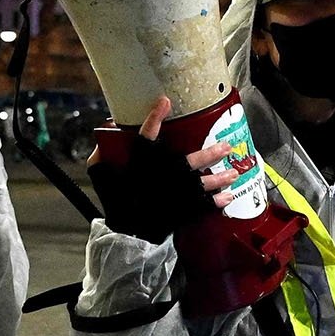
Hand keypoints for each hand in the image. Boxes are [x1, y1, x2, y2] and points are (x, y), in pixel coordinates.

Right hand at [87, 96, 236, 241]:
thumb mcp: (100, 173)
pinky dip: (215, 202)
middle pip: (186, 162)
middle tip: (226, 146)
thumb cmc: (113, 199)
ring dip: (219, 178)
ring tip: (234, 173)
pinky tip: (228, 197)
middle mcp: (158, 179)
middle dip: (209, 154)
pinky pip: (201, 206)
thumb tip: (109, 129)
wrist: (124, 232)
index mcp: (139, 166)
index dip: (154, 118)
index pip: (144, 137)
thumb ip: (103, 153)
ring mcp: (170, 197)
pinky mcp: (178, 212)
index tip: (164, 102)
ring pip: (199, 184)